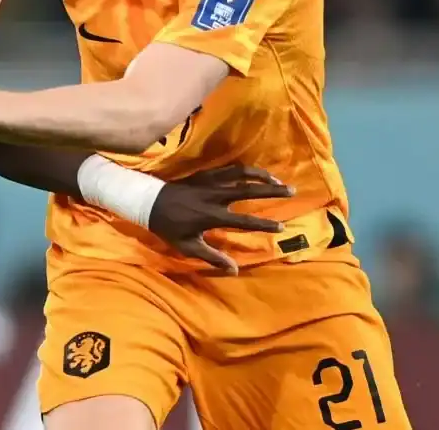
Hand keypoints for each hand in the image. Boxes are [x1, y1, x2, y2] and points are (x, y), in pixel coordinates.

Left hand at [147, 164, 293, 275]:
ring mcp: (209, 182)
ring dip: (260, 174)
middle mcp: (214, 196)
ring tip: (277, 178)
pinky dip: (242, 168)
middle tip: (291, 190)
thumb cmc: (168, 227)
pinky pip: (227, 167)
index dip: (264, 224)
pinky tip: (253, 172)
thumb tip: (235, 270)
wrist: (147, 202)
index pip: (244, 221)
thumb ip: (212, 257)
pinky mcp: (203, 173)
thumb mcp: (188, 247)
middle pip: (248, 190)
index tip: (282, 227)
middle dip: (271, 190)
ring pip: (239, 173)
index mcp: (211, 216)